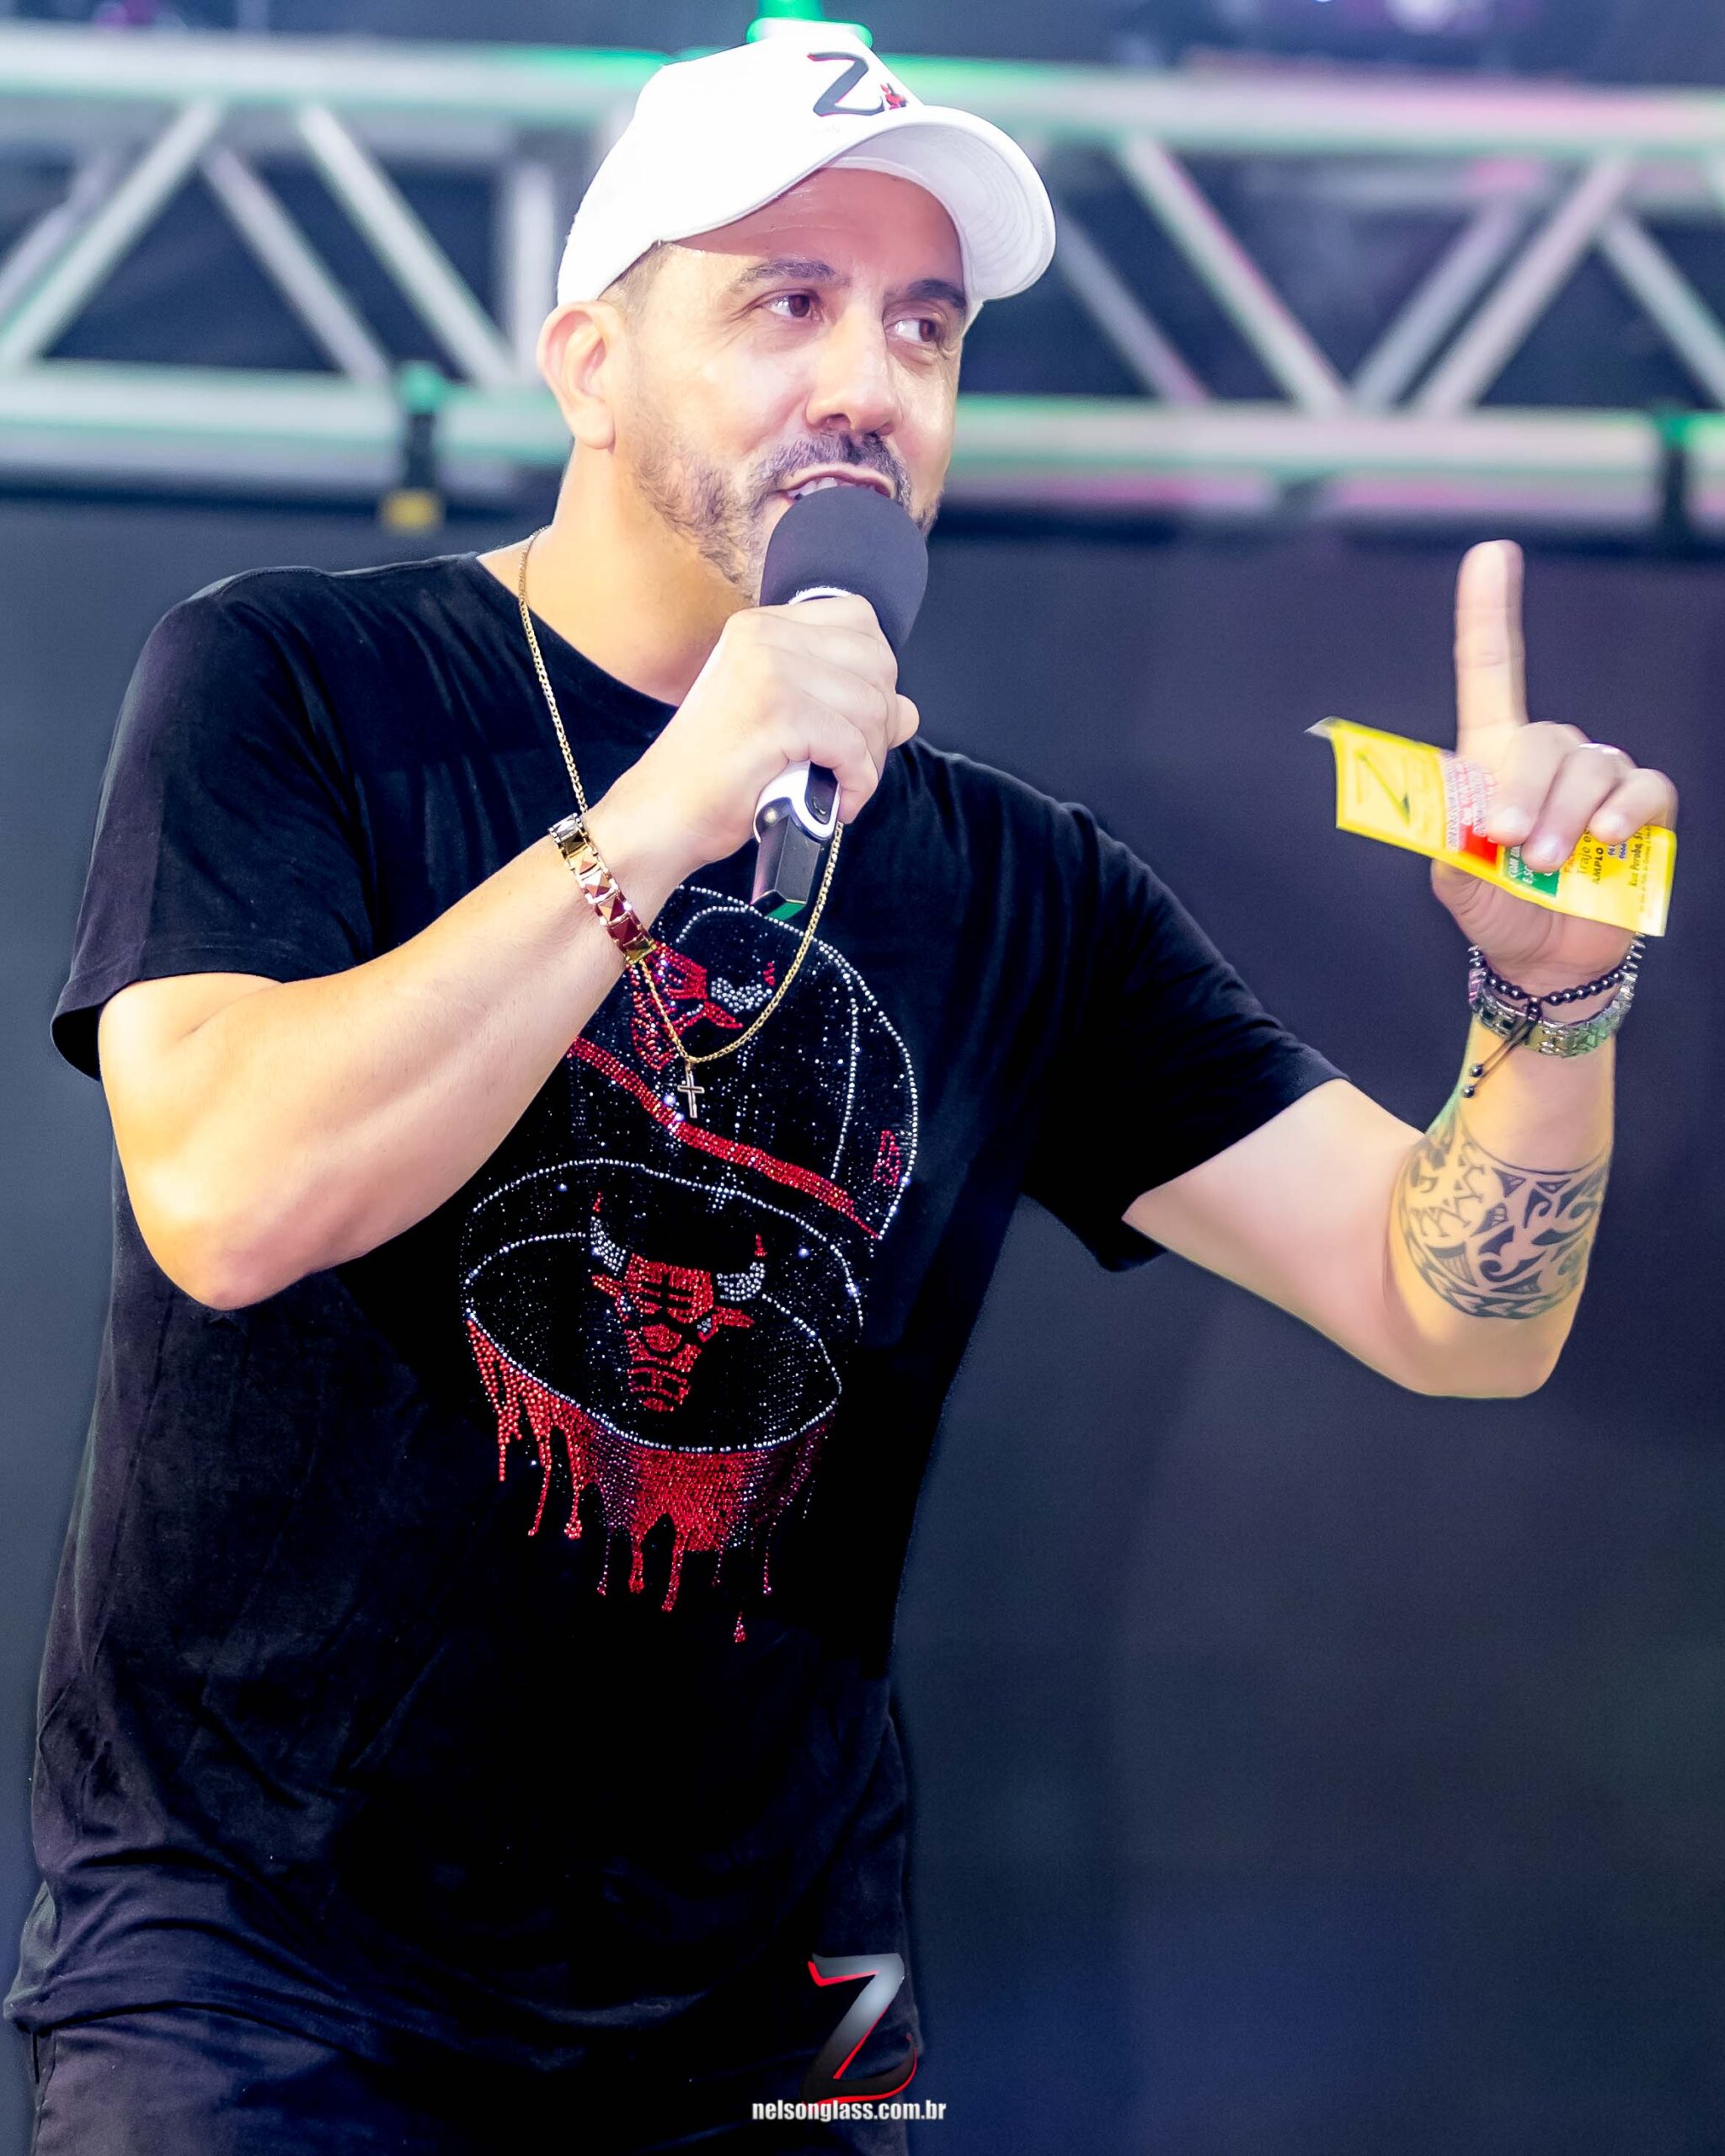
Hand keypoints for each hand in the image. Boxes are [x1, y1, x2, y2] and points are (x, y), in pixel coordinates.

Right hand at [605, 594, 919, 879]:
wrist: (662, 815)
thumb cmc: (717, 777)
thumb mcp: (785, 725)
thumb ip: (842, 704)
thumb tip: (909, 711)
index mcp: (762, 626)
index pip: (859, 620)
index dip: (877, 673)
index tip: (861, 721)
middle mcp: (764, 636)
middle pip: (876, 662)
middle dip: (882, 722)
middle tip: (858, 765)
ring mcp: (768, 671)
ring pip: (870, 706)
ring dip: (870, 760)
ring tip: (842, 788)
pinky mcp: (776, 715)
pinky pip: (852, 745)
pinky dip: (857, 782)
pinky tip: (837, 803)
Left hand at [1433, 539, 1677, 994]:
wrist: (1543, 959)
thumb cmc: (1496, 907)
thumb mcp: (1457, 878)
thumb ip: (1448, 839)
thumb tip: (1454, 799)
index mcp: (1495, 755)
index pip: (1491, 671)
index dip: (1489, 611)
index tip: (1492, 552)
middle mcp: (1548, 755)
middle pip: (1541, 739)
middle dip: (1524, 791)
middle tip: (1512, 842)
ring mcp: (1599, 778)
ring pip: (1590, 767)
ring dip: (1567, 816)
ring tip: (1551, 862)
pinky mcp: (1644, 808)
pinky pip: (1643, 789)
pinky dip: (1624, 813)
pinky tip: (1607, 839)